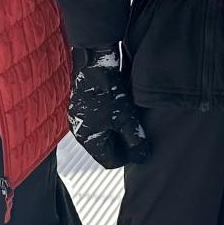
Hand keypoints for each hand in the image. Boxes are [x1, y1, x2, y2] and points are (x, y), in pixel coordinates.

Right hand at [68, 48, 150, 167]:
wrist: (96, 63)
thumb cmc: (108, 91)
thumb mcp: (126, 118)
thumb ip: (134, 139)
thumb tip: (143, 156)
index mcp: (87, 139)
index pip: (109, 161)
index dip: (127, 157)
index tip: (139, 147)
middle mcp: (80, 130)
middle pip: (105, 148)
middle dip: (122, 144)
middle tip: (138, 134)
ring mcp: (80, 117)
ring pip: (103, 133)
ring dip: (117, 131)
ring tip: (131, 121)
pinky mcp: (84, 105)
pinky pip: (99, 121)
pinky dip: (111, 120)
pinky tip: (122, 110)